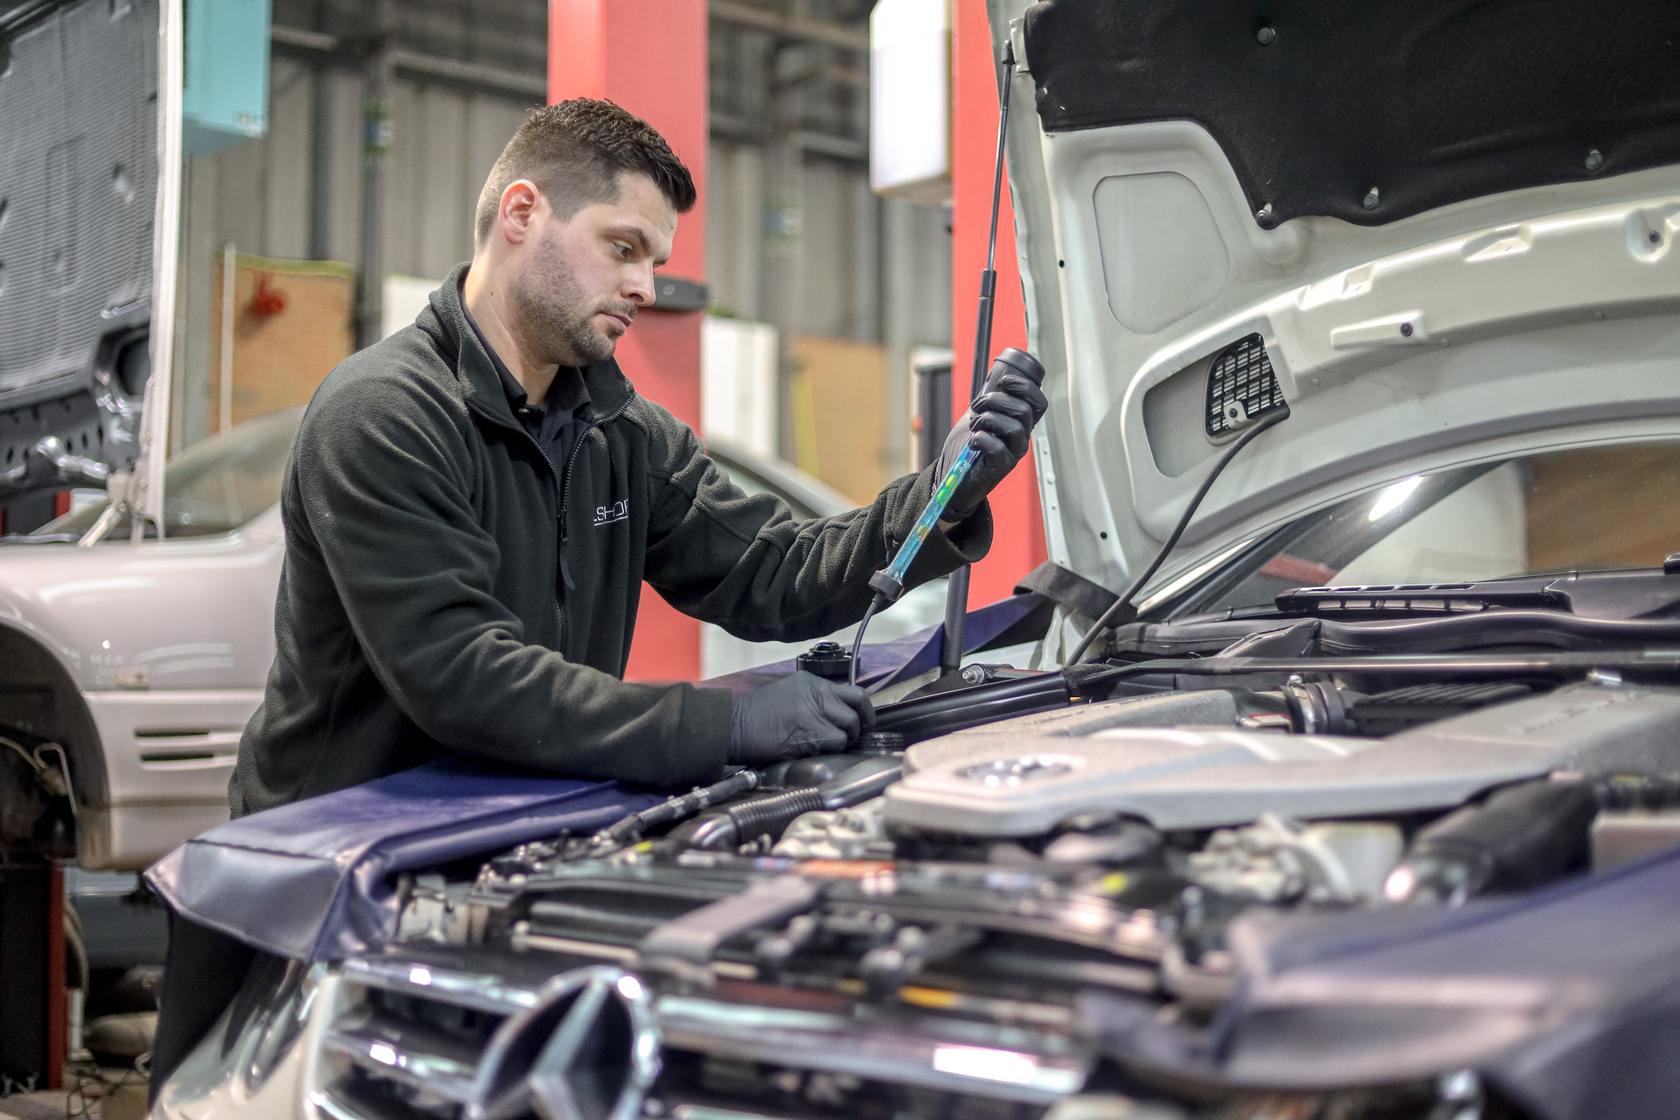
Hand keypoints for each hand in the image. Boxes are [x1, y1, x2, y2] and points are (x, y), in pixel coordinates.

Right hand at [728, 671, 874, 765]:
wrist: (733, 726)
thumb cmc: (755, 716)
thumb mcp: (788, 693)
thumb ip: (814, 699)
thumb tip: (837, 714)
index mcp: (811, 681)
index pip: (852, 691)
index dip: (862, 709)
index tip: (862, 720)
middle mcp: (816, 692)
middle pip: (857, 706)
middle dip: (861, 724)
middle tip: (854, 736)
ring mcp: (815, 711)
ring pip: (850, 726)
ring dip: (845, 739)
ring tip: (830, 744)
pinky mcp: (811, 732)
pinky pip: (837, 742)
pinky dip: (833, 749)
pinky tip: (817, 750)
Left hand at [938, 348, 1047, 522]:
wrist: (954, 474)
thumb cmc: (968, 445)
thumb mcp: (980, 415)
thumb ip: (989, 399)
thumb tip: (996, 373)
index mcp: (1019, 423)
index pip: (1038, 402)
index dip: (1026, 387)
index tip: (1004, 381)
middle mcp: (1021, 437)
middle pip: (1024, 411)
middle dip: (997, 400)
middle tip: (977, 405)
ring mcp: (1013, 453)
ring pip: (1014, 427)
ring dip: (988, 419)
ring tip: (973, 424)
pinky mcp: (1001, 467)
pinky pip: (998, 448)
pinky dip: (981, 439)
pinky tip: (973, 440)